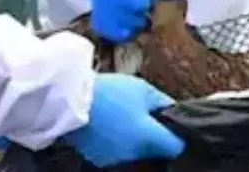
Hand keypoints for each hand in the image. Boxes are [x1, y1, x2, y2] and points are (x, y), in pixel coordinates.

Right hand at [64, 74, 184, 167]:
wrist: (71, 100)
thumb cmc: (109, 92)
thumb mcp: (142, 89)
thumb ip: (162, 102)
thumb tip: (172, 110)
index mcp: (149, 137)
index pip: (176, 147)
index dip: (178, 137)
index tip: (172, 128)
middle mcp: (134, 153)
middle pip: (155, 151)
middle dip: (154, 136)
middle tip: (145, 116)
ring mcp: (115, 158)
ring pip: (135, 152)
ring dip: (134, 140)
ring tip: (123, 119)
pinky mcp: (99, 158)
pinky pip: (116, 152)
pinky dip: (116, 143)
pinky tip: (109, 126)